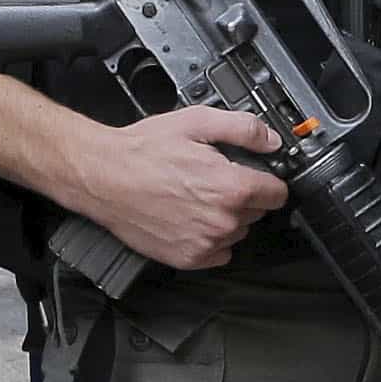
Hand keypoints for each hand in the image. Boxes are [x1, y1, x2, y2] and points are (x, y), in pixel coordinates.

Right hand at [69, 105, 287, 271]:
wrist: (102, 177)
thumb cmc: (143, 151)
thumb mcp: (196, 123)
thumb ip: (243, 130)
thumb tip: (271, 140)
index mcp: (232, 188)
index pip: (277, 193)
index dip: (266, 180)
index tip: (254, 175)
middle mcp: (223, 221)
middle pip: (257, 212)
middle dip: (242, 195)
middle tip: (211, 179)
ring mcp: (206, 243)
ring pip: (237, 231)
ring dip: (225, 217)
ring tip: (194, 197)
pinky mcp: (188, 259)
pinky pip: (218, 253)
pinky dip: (209, 238)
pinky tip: (188, 218)